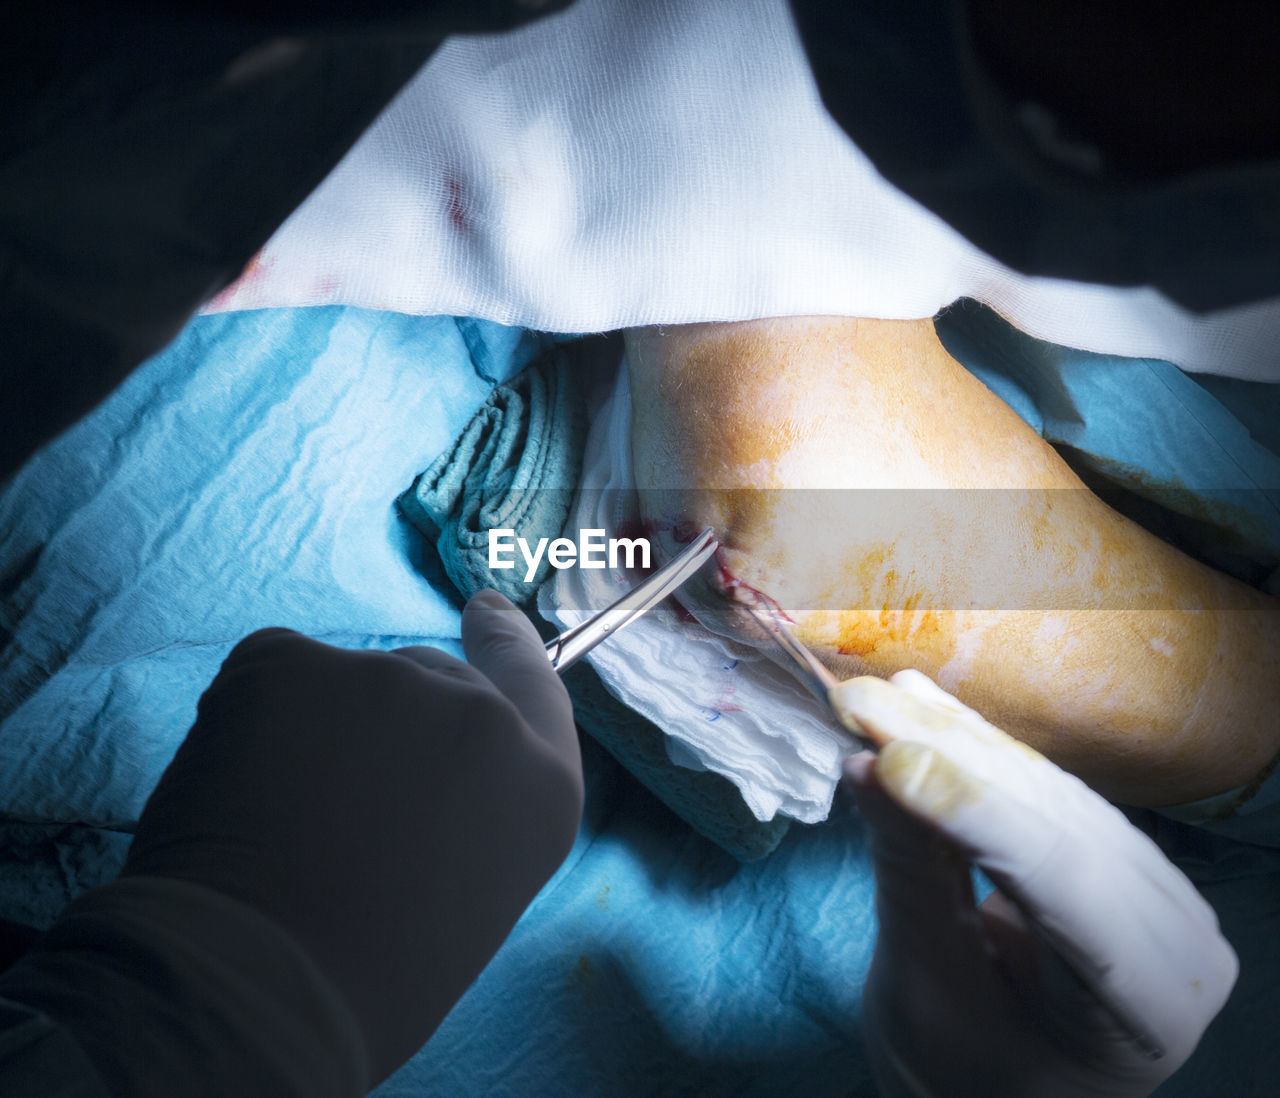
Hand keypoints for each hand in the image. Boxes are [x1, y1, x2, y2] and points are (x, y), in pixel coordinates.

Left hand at [121, 589, 583, 1083]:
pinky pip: (273, 675)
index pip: (531, 683)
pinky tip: (240, 790)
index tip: (483, 608)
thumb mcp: (470, 891)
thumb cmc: (370, 976)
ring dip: (314, 733)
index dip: (505, 643)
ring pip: (345, 684)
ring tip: (283, 824)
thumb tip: (409, 762)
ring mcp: (388, 680)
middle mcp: (480, 717)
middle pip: (431, 682)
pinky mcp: (294, 661)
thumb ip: (469, 807)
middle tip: (333, 810)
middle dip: (386, 727)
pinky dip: (252, 720)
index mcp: (540, 785)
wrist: (254, 988)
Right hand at [833, 670, 1236, 1097]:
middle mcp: (1178, 932)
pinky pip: (1041, 787)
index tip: (888, 761)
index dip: (974, 812)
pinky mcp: (1117, 851)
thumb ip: (910, 877)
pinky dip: (973, 748)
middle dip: (946, 754)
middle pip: (1054, 819)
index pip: (1065, 885)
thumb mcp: (927, 989)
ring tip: (875, 697)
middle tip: (856, 704)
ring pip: (1044, 789)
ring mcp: (1154, 885)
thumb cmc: (965, 1068)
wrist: (1000, 1085)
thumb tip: (869, 766)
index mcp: (1152, 1006)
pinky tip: (920, 703)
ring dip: (952, 737)